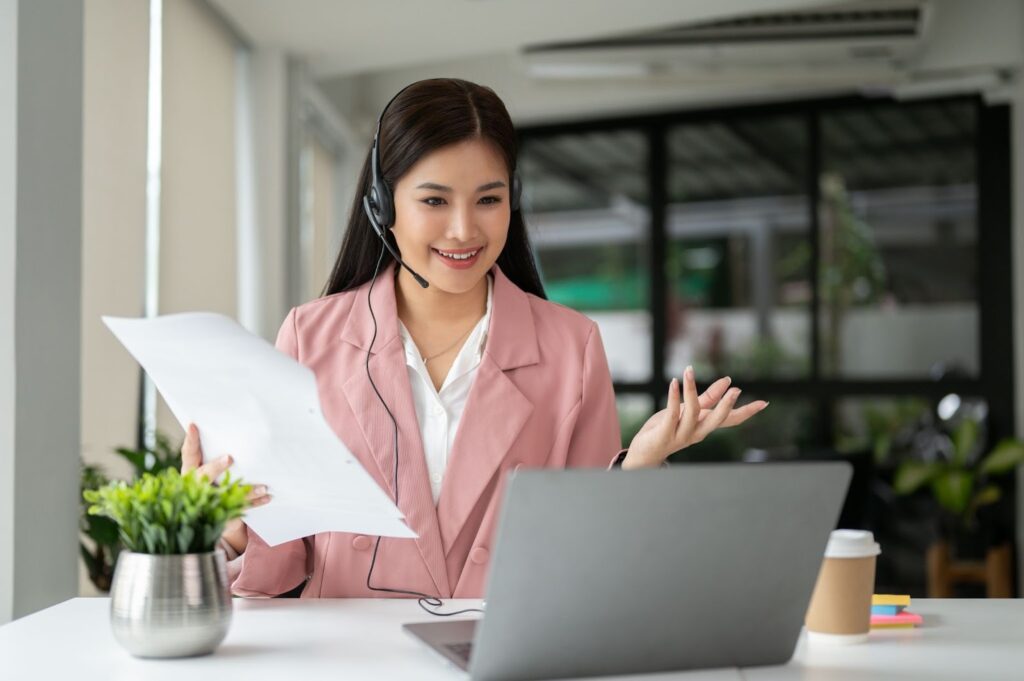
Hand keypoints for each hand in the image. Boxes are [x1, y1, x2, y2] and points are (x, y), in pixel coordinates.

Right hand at [181, 422, 270, 554]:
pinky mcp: (222, 513)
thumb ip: (214, 453)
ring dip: (246, 490)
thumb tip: (236, 429)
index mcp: (191, 471)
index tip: (193, 425)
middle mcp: (198, 486)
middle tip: (229, 458)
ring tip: (264, 487)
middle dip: (215, 467)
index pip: (188, 454)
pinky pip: (241, 506)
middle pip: (202, 476)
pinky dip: (256, 501)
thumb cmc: (212, 479)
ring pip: (226, 494)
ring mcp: (209, 500)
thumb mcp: (207, 466)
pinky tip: (268, 495)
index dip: (190, 440)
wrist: (211, 515)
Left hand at [622, 367, 768, 468]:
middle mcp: (697, 432)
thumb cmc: (669, 428)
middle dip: (726, 405)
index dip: (747, 411)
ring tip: (689, 370)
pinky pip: (672, 414)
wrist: (646, 452)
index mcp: (705, 426)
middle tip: (736, 389)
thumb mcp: (690, 410)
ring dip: (691, 390)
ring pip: (692, 413)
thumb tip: (728, 381)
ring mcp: (682, 434)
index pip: (730, 419)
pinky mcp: (665, 433)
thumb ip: (708, 398)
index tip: (764, 403)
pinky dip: (674, 397)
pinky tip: (674, 382)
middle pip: (716, 420)